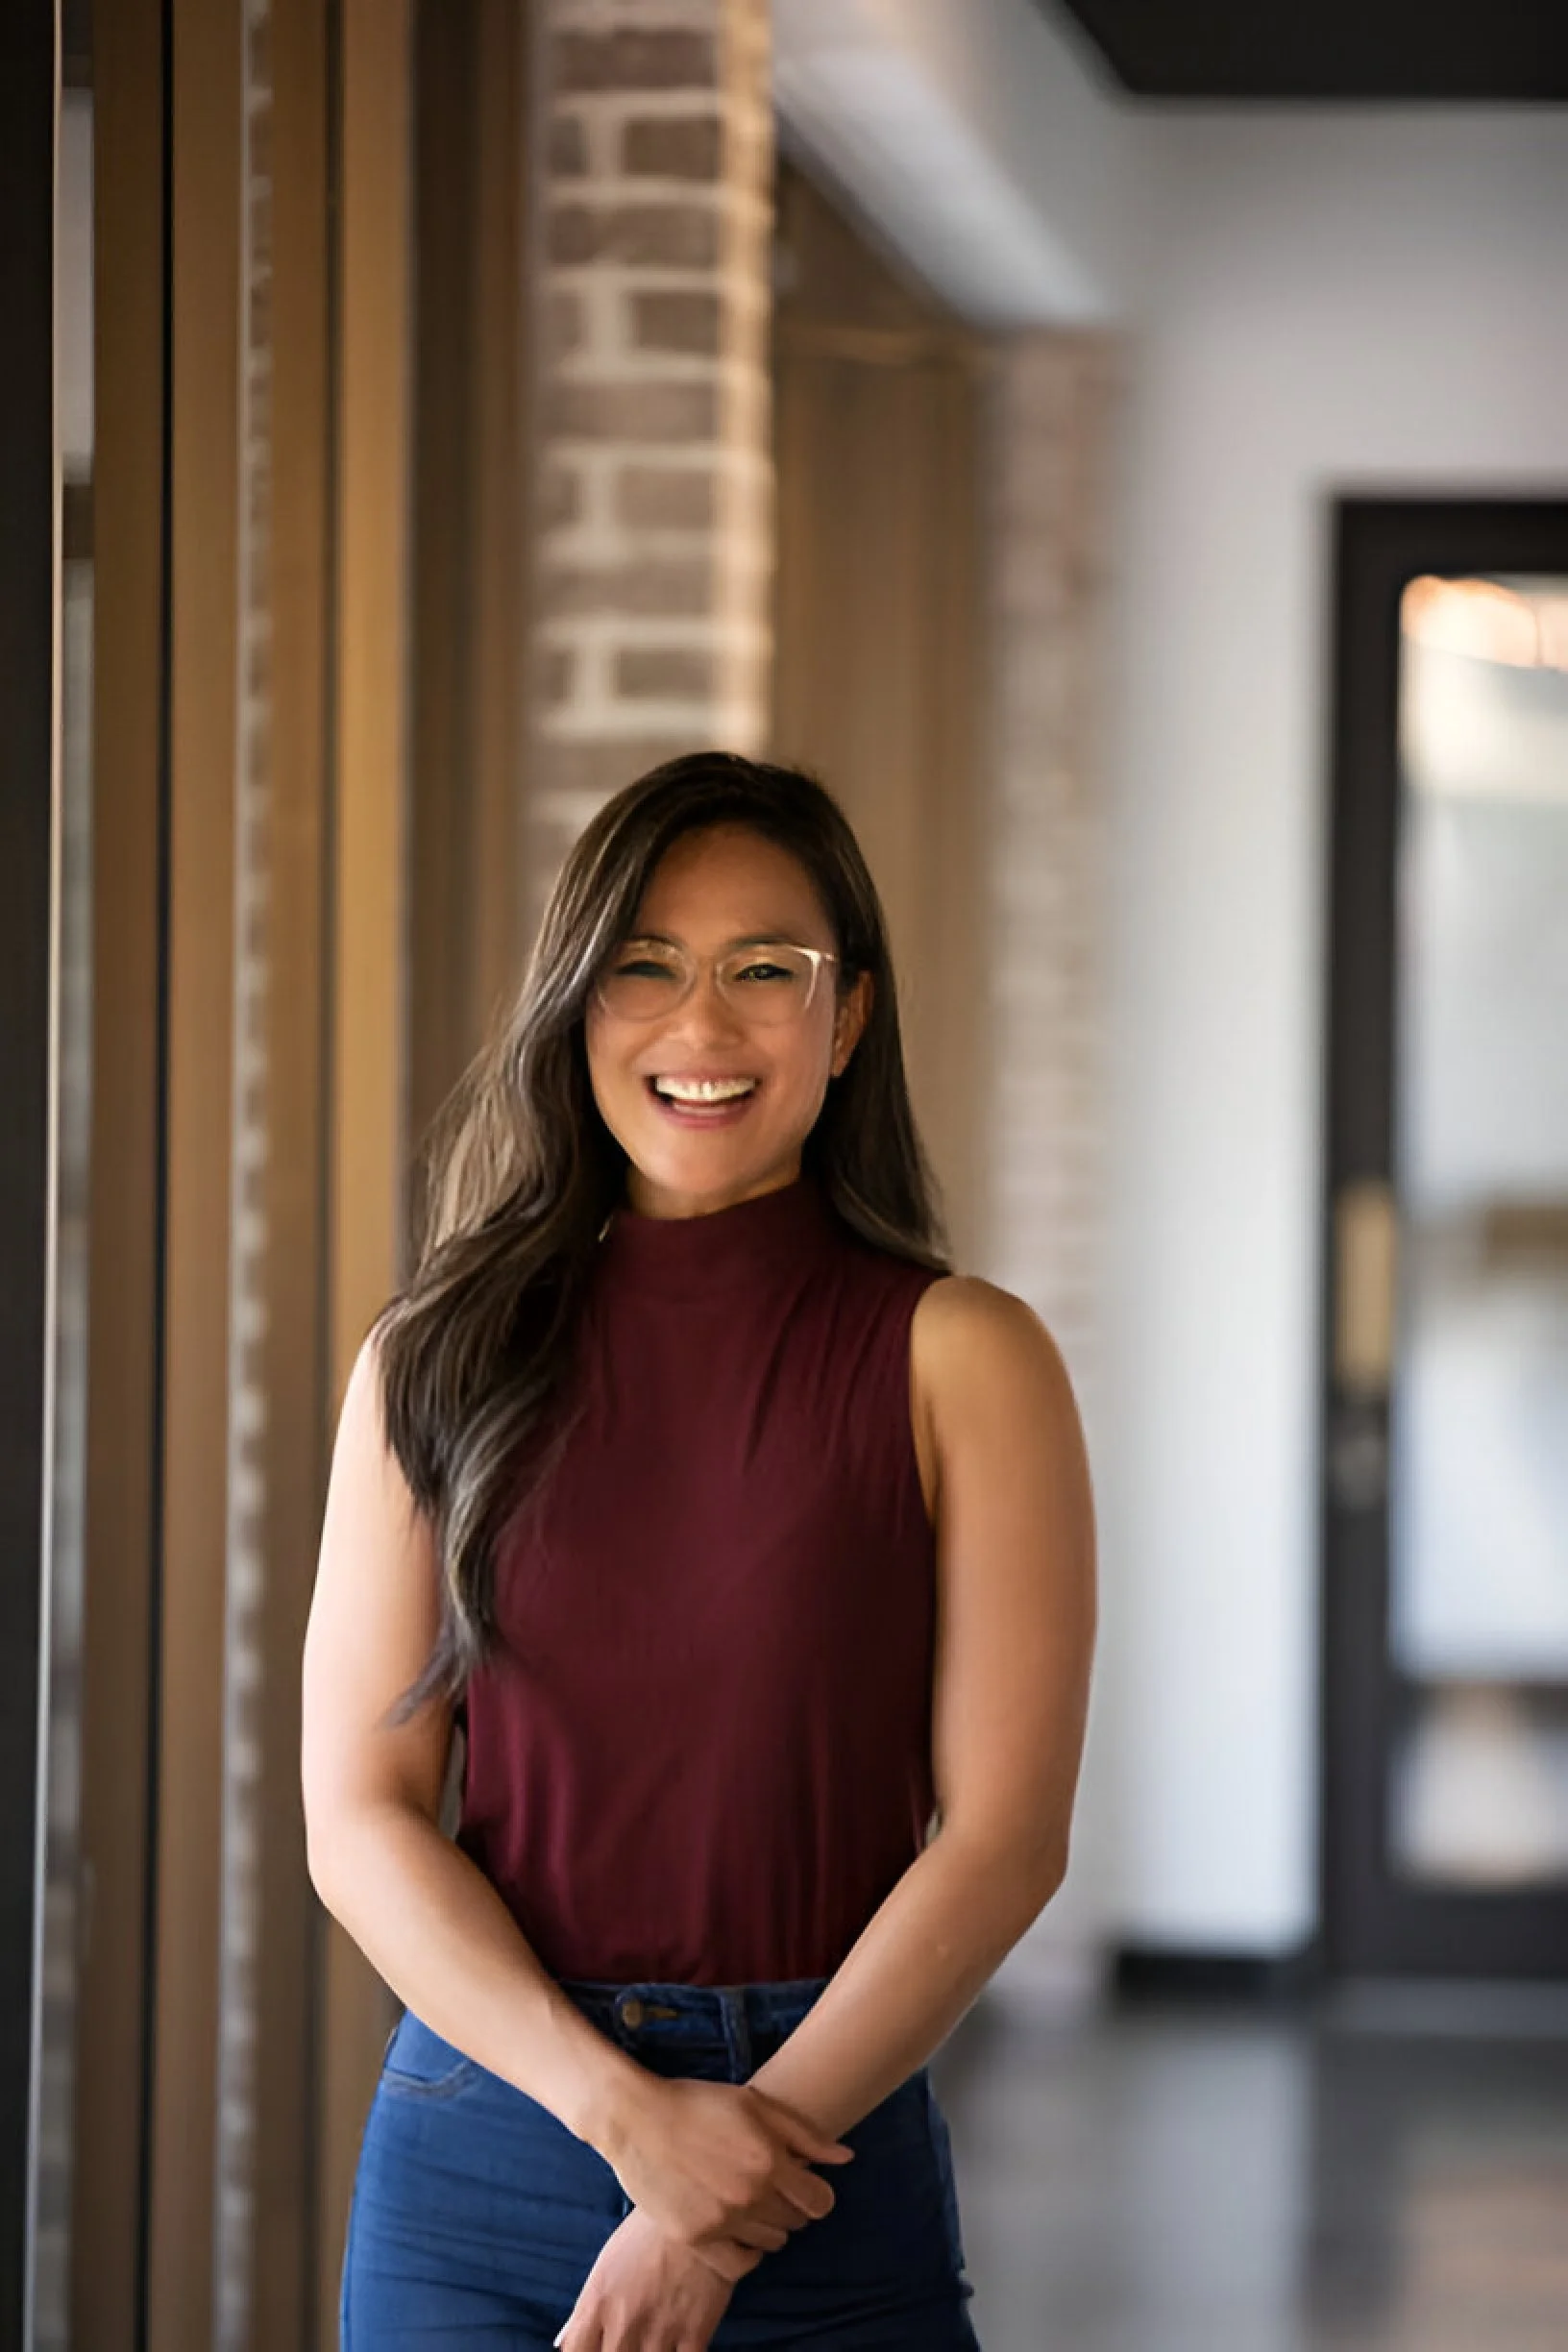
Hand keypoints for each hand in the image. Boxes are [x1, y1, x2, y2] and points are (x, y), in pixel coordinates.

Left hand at [555, 2209, 737, 2351]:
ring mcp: (659, 2331)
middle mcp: (623, 2322)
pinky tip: (680, 2344)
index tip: (596, 2349)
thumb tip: (565, 2340)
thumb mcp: (609, 2261)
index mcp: (598, 2302)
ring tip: (655, 2338)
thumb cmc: (650, 2230)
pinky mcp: (694, 2333)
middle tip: (630, 2341)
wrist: (700, 2208)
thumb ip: (588, 2306)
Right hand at [596, 2073, 852, 2253]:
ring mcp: (722, 2220)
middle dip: (791, 2205)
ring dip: (768, 2226)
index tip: (803, 2183)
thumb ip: (805, 2134)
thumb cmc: (699, 2103)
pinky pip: (738, 2265)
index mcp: (769, 2161)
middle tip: (771, 2187)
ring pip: (770, 2244)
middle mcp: (749, 2196)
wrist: (638, 2119)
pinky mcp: (695, 2237)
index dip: (817, 2193)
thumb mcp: (756, 2104)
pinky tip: (737, 2229)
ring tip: (748, 2202)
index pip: (820, 2202)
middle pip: (796, 2223)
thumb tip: (846, 2159)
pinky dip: (745, 2253)